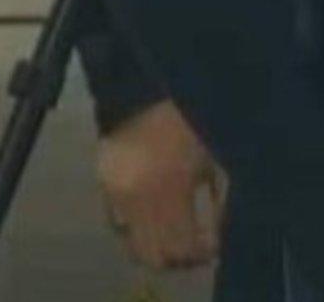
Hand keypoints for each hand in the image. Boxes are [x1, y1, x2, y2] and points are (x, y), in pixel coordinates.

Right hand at [97, 99, 225, 270]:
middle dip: (180, 252)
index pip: (182, 246)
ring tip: (181, 225)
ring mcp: (113, 189)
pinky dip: (136, 224)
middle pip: (154, 253)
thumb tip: (222, 226)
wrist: (149, 69)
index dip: (204, 250)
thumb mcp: (217, 149)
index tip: (219, 241)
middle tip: (201, 239)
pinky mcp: (101, 178)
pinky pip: (116, 219)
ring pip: (132, 240)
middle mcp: (134, 196)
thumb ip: (222, 193)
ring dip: (157, 241)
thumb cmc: (193, 106)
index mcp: (168, 187)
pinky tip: (158, 209)